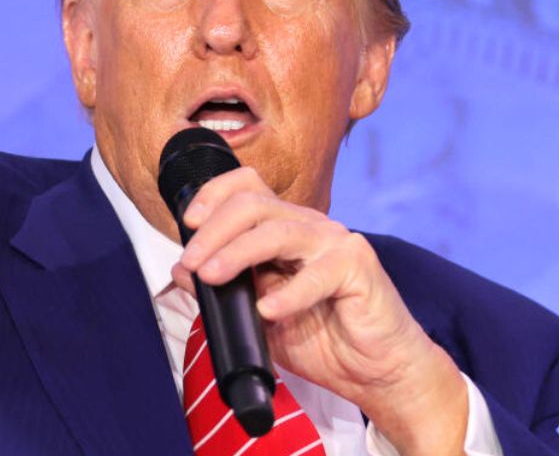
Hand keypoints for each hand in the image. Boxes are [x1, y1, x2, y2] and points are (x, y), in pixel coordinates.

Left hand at [171, 166, 467, 454]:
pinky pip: (318, 273)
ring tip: (214, 277)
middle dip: (213, 230)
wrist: (375, 371)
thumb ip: (224, 291)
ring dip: (238, 252)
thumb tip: (183, 269)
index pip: (246, 187)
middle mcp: (308, 228)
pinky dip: (289, 292)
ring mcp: (335, 243)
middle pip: (253, 203)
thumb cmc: (323, 339)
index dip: (212, 195)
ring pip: (278, 229)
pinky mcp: (357, 267)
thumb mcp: (258, 316)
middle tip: (194, 263)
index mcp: (284, 229)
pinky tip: (269, 310)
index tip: (187, 223)